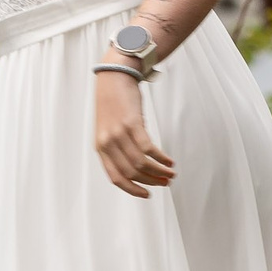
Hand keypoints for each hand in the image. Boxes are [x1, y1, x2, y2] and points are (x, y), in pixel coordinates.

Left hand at [93, 65, 173, 197]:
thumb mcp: (108, 129)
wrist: (114, 76)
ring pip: (141, 163)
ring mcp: (119, 134)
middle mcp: (108, 143)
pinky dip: (161, 157)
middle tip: (166, 182)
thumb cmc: (113, 103)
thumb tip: (137, 167)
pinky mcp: (132, 124)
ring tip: (171, 172)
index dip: (132, 189)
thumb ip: (117, 148)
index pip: (116, 178)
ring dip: (159, 171)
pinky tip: (169, 160)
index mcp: (100, 148)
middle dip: (151, 181)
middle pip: (131, 172)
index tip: (147, 194)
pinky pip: (149, 148)